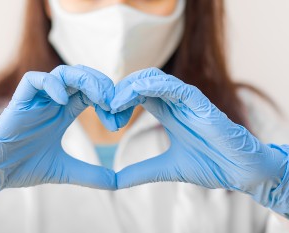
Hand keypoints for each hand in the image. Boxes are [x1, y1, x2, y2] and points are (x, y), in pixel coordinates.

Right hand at [0, 65, 122, 213]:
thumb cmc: (24, 166)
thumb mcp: (66, 170)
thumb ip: (91, 175)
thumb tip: (118, 184)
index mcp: (64, 113)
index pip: (92, 94)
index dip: (109, 102)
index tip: (118, 122)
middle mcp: (53, 102)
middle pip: (82, 78)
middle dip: (103, 86)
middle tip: (115, 104)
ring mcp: (37, 100)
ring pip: (63, 73)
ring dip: (85, 81)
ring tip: (100, 99)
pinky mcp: (19, 102)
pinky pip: (34, 80)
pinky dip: (51, 85)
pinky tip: (64, 103)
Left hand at [112, 68, 288, 215]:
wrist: (240, 172)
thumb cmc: (210, 165)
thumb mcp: (165, 169)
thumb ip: (141, 171)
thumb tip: (115, 181)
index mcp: (167, 113)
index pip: (137, 95)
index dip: (119, 103)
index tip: (108, 120)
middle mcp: (175, 102)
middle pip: (140, 83)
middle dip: (120, 92)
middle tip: (105, 109)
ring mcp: (187, 101)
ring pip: (154, 78)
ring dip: (131, 86)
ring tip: (114, 102)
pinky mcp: (200, 103)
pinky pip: (174, 86)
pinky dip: (153, 86)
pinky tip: (135, 94)